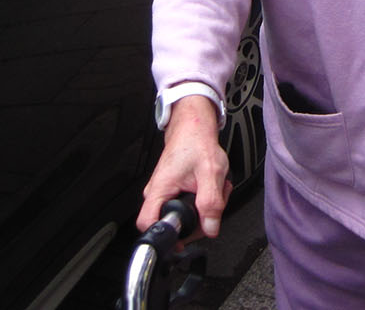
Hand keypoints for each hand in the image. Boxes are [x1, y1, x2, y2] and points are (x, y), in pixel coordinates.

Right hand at [136, 94, 231, 237]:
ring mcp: (165, 192)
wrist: (194, 125)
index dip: (166, 237)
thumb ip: (211, 202)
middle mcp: (157, 193)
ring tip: (215, 190)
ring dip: (205, 208)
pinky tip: (211, 187)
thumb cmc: (197, 141)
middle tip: (214, 204)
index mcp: (159, 190)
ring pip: (184, 216)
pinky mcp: (175, 190)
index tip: (184, 239)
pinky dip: (203, 200)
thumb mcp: (210, 171)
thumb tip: (210, 228)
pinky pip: (188, 206)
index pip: (149, 226)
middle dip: (198, 220)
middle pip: (173, 225)